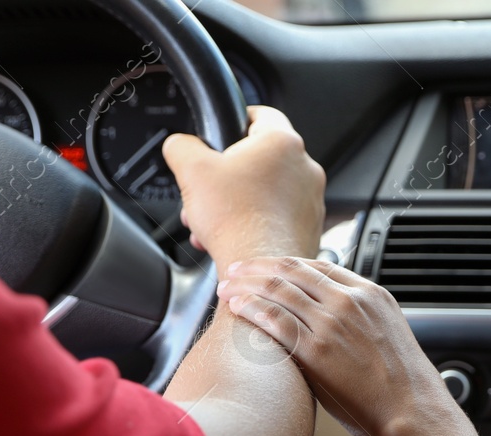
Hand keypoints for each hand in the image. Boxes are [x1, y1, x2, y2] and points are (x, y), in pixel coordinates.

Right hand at [163, 106, 325, 265]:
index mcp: (281, 142)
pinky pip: (277, 215)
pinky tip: (232, 233)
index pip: (260, 113)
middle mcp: (305, 167)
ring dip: (237, 200)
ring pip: (267, 189)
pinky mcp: (309, 227)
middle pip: (259, 158)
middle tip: (209, 188)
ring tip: (214, 218)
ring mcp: (311, 199)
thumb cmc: (235, 221)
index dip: (236, 118)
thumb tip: (179, 144)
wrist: (259, 267)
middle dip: (228, 173)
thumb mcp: (191, 170)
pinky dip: (254, 221)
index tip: (223, 131)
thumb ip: (181, 145)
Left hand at [216, 257, 457, 435]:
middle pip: (292, 271)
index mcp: (370, 294)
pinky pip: (276, 319)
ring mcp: (333, 324)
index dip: (283, 264)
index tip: (263, 267)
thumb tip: (331, 325)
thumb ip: (358, 321)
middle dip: (257, 268)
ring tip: (226, 289)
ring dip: (246, 285)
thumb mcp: (386, 336)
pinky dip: (251, 308)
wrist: (413, 413)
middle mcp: (350, 301)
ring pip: (279, 290)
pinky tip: (235, 306)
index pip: (317, 266)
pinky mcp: (318, 350)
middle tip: (235, 270)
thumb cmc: (401, 387)